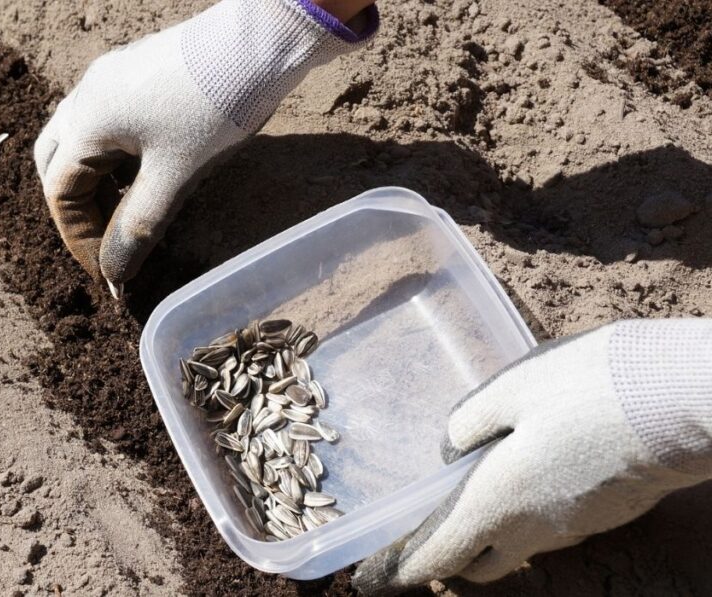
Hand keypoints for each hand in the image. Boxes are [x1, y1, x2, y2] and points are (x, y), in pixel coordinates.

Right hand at [34, 0, 377, 293]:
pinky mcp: (134, 73)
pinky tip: (143, 176)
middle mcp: (86, 96)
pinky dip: (112, 158)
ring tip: (126, 217)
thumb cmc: (212, 109)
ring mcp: (109, 80)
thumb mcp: (175, 178)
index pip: (60, 193)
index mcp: (86, 122)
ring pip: (80, 140)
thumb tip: (113, 275)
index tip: (108, 272)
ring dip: (94, 183)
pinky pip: (105, 122)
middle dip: (75, 209)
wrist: (257, 43)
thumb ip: (138, 228)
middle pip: (57, 163)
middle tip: (106, 243)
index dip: (80, 239)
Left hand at [353, 319, 711, 594]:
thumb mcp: (510, 390)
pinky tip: (525, 481)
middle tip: (425, 535)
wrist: (681, 401)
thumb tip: (451, 450)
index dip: (401, 570)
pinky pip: (551, 528)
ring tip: (471, 502)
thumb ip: (468, 423)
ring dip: (488, 536)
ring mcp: (576, 527)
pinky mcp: (606, 515)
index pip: (439, 555)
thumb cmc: (588, 389)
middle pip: (479, 563)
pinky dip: (525, 518)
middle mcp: (535, 529)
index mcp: (498, 503)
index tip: (372, 579)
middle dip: (446, 558)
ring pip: (518, 547)